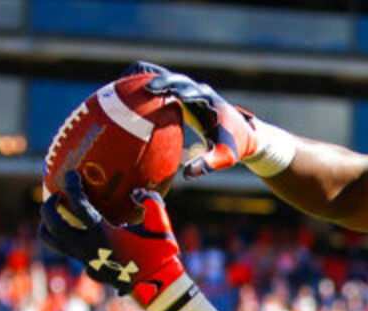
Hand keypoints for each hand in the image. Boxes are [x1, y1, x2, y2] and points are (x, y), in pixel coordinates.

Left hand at [38, 170, 185, 306]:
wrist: (160, 286)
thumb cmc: (161, 254)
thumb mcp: (160, 224)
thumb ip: (150, 202)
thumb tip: (135, 193)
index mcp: (103, 234)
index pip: (78, 205)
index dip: (72, 187)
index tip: (70, 175)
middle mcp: (88, 248)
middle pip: (54, 224)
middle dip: (49, 206)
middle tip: (56, 195)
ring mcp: (86, 261)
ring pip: (53, 242)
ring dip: (49, 227)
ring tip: (57, 216)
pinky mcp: (91, 270)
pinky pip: (72, 252)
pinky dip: (70, 240)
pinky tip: (82, 235)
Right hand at [125, 61, 259, 178]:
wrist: (247, 136)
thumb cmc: (235, 147)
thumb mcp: (225, 157)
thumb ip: (209, 164)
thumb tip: (188, 175)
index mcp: (207, 102)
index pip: (185, 89)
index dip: (167, 86)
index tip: (149, 89)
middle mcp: (200, 92)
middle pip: (174, 78)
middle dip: (154, 78)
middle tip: (129, 84)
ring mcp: (193, 93)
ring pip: (168, 78)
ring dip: (148, 78)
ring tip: (121, 84)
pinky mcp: (186, 98)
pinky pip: (167, 88)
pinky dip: (151, 87)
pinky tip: (129, 95)